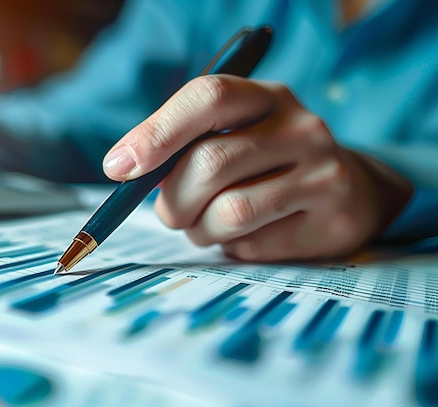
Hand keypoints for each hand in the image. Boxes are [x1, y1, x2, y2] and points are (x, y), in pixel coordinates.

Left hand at [103, 75, 412, 261]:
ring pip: (229, 212)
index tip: (118, 168)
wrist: (349, 192)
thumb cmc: (265, 164)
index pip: (208, 97)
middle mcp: (301, 128)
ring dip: (200, 229)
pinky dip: (231, 247)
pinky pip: (252, 245)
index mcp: (267, 97)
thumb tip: (125, 169)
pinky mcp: (331, 221)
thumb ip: (182, 146)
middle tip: (170, 214)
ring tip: (208, 225)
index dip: (156, 133)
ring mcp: (323, 174)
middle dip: (173, 200)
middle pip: (210, 163)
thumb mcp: (231, 137)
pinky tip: (248, 235)